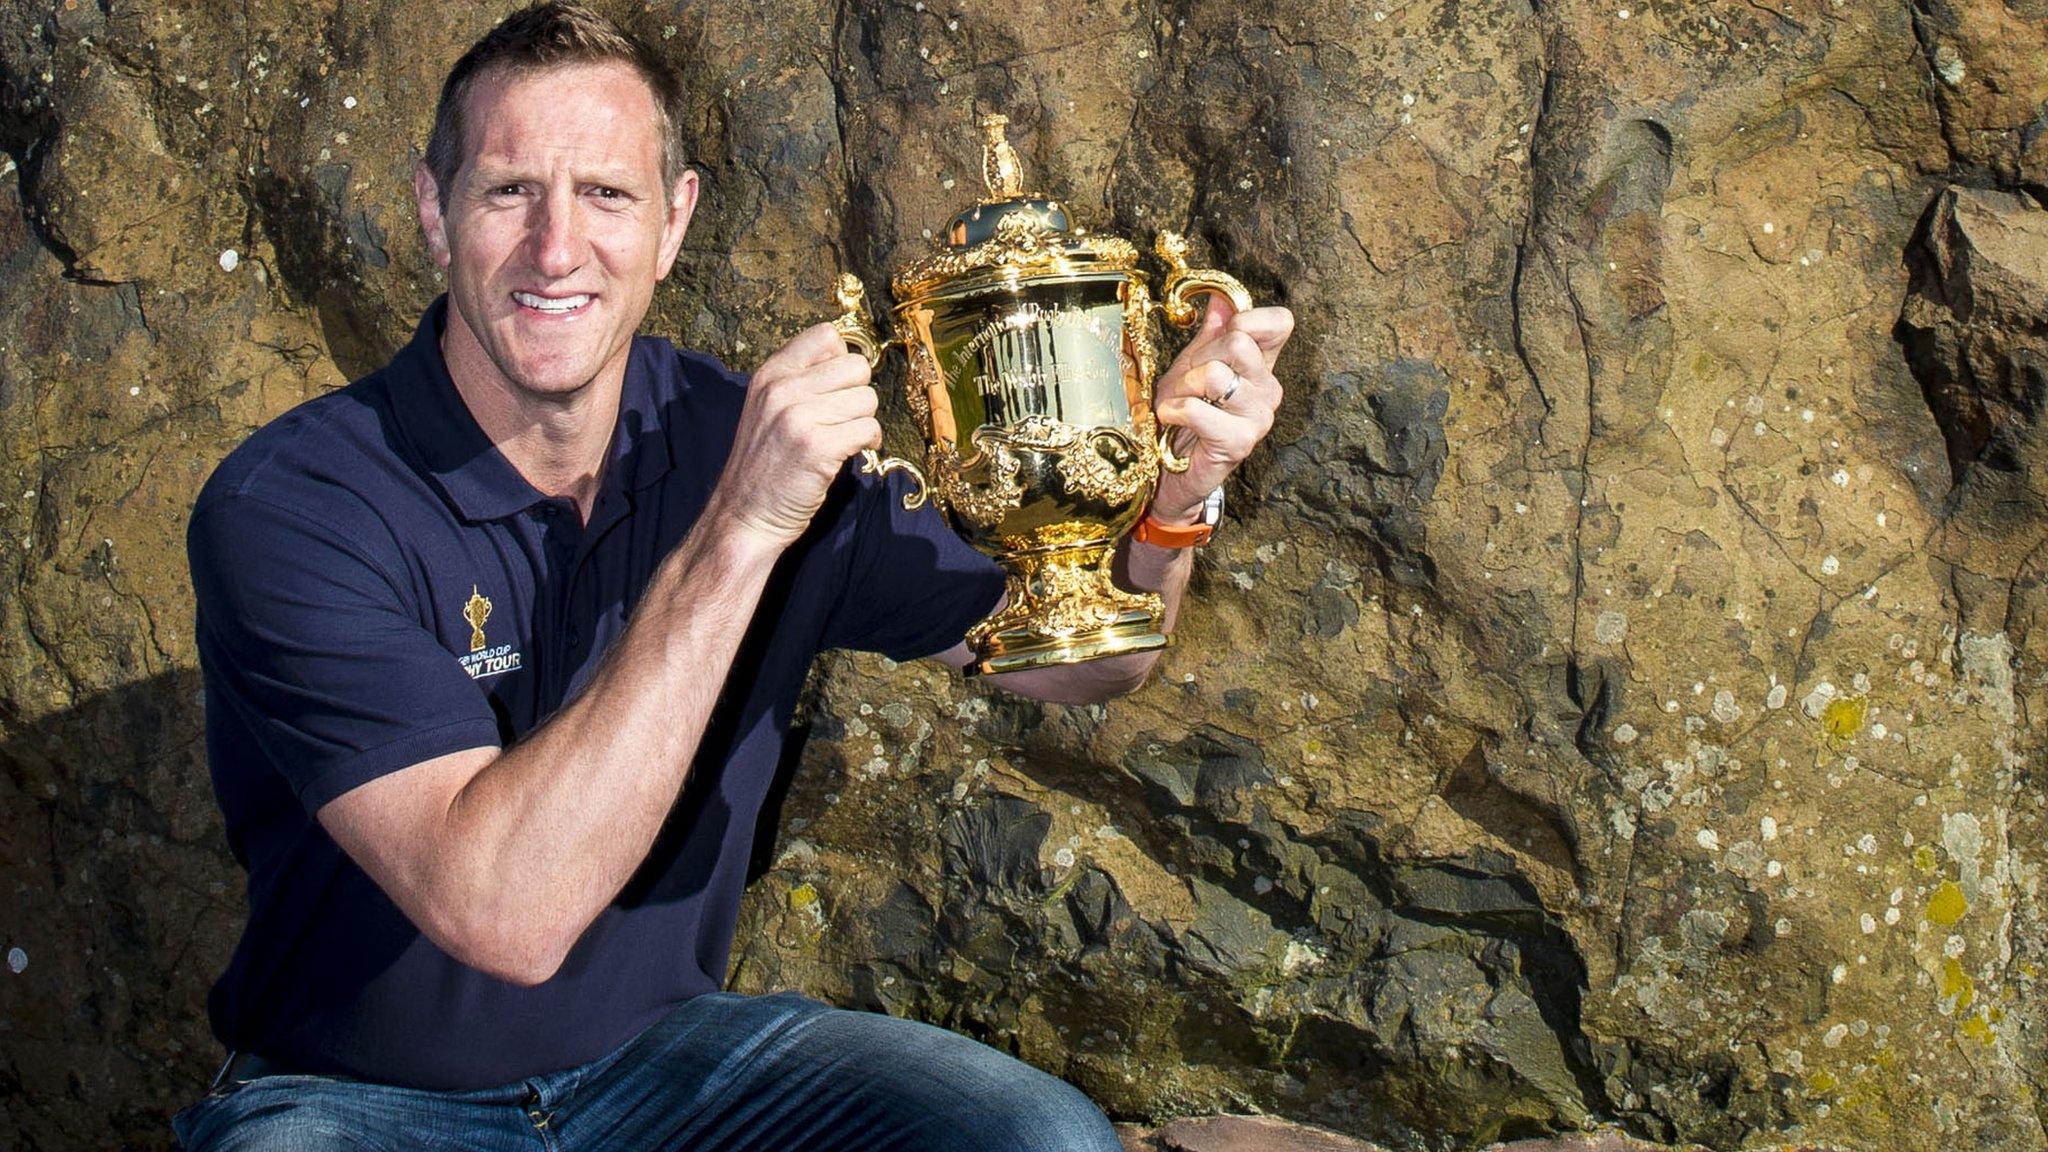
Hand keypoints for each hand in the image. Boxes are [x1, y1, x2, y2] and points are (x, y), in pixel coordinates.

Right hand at [708, 322, 881, 547]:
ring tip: (844, 439)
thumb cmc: (764, 465)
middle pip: (856, 366)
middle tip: (843, 418)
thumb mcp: (767, 408)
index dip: (842, 360)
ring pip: (868, 399)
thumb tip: (850, 363)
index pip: (826, 335)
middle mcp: (782, 388)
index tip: (837, 388)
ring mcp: (798, 417)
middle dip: (858, 394)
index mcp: (770, 373)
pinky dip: (869, 443)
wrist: (744, 515)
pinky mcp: (817, 447)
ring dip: (864, 422)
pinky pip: (869, 429)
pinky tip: (849, 454)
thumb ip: (800, 381)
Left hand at [1149, 296, 1292, 524]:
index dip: (1246, 320)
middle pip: (1237, 342)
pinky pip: (1200, 409)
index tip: (1218, 340)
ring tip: (1178, 405)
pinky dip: (1175, 410)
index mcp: (1262, 366)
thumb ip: (1211, 334)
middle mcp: (1268, 389)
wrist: (1171, 470)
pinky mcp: (1239, 442)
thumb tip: (1221, 299)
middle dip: (1197, 358)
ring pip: (1215, 373)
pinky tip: (1173, 421)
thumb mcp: (1192, 366)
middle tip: (1185, 383)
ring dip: (1181, 388)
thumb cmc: (1183, 416)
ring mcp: (1258, 417)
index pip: (1280, 323)